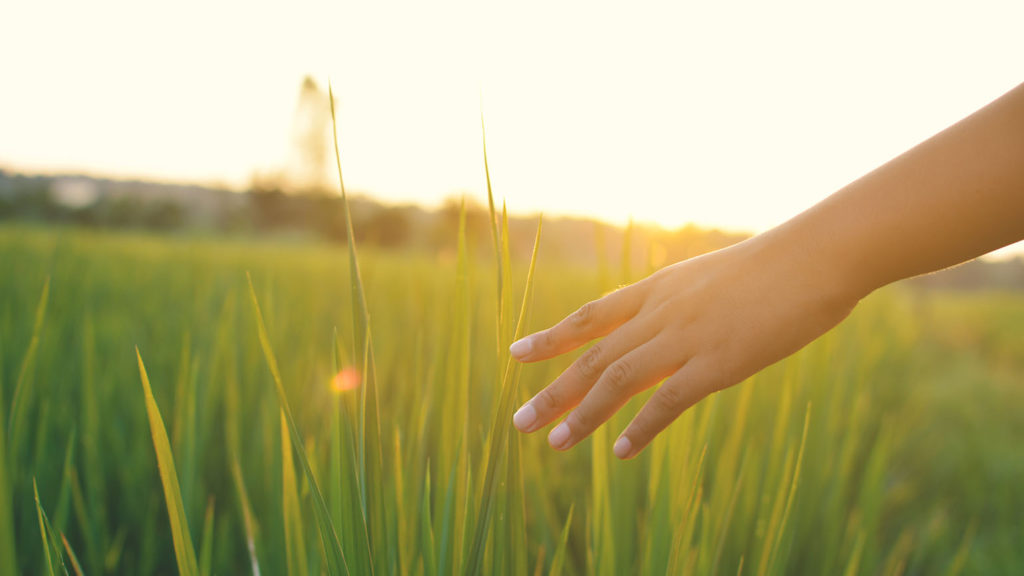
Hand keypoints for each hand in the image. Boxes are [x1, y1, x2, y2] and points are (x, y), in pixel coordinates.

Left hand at [510, 234, 861, 458]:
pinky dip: (641, 428)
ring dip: (582, 413)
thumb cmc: (773, 266)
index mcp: (658, 289)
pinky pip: (668, 401)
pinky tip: (620, 452)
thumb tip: (666, 324)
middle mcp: (660, 312)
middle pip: (593, 354)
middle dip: (552, 389)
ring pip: (617, 379)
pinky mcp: (718, 362)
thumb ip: (683, 303)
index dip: (552, 336)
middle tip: (519, 420)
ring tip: (554, 442)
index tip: (517, 353)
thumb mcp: (711, 278)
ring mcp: (686, 336)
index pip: (590, 315)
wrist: (816, 255)